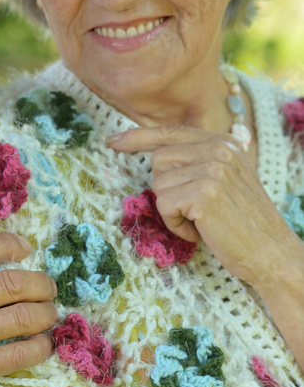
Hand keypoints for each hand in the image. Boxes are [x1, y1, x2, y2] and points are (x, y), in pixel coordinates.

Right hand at [0, 232, 56, 386]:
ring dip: (44, 312)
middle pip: (12, 282)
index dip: (9, 244)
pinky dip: (37, 348)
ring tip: (50, 311)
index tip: (23, 247)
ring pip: (21, 317)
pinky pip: (15, 356)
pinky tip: (43, 345)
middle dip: (39, 281)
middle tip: (47, 284)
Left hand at [108, 126, 298, 288]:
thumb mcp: (225, 180)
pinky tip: (200, 231)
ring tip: (201, 221)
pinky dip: (176, 225)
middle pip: (158, 160)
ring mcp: (212, 169)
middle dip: (167, 189)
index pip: (171, 132)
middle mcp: (219, 149)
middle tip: (195, 210)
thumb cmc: (243, 223)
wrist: (271, 254)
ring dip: (172, 210)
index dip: (138, 137)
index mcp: (224, 142)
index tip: (114, 141)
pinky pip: (164, 206)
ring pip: (158, 184)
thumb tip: (155, 153)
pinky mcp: (203, 193)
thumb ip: (198, 161)